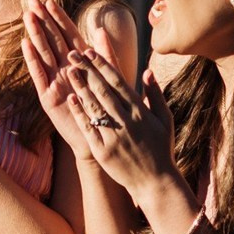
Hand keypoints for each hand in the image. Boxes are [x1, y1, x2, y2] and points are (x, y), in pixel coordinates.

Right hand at [22, 0, 97, 161]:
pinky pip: (39, 73)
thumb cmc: (105, 107)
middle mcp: (65, 68)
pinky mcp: (48, 96)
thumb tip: (101, 29)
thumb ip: (105, 55)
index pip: (68, 34)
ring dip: (35, 34)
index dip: (59, 18)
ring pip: (44, 52)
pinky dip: (33, 59)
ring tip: (27, 16)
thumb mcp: (110, 79)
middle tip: (31, 1)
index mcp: (80, 62)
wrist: (99, 136)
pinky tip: (26, 44)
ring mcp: (55, 80)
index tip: (49, 0)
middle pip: (52, 39)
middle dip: (42, 20)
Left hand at [68, 49, 180, 202]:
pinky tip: (70, 99)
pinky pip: (89, 128)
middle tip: (72, 54)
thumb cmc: (161, 148)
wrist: (155, 182)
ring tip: (68, 70)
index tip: (90, 51)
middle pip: (103, 90)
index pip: (118, 82)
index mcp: (141, 111)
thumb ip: (156, 94)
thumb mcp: (165, 119)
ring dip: (80, 87)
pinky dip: (79, 113)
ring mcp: (114, 136)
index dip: (103, 65)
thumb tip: (148, 70)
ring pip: (94, 106)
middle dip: (87, 70)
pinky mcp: (103, 151)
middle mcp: (126, 121)